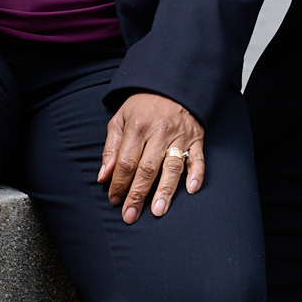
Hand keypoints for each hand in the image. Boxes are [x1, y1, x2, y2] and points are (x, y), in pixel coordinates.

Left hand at [97, 92, 206, 222]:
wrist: (172, 85)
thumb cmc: (143, 106)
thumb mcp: (119, 119)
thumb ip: (111, 148)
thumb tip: (103, 177)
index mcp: (137, 127)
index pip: (126, 162)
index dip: (118, 183)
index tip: (114, 200)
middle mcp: (159, 132)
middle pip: (147, 168)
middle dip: (137, 195)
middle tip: (130, 215)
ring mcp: (180, 136)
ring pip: (172, 167)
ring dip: (165, 190)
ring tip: (157, 211)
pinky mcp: (197, 138)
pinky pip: (198, 158)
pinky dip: (196, 174)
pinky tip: (191, 189)